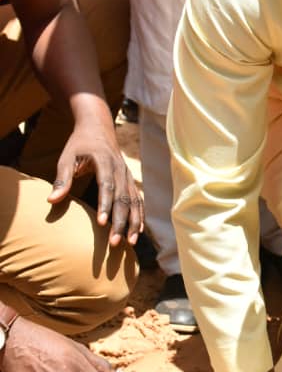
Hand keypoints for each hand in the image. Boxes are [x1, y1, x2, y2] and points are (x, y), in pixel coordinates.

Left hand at [47, 111, 143, 245]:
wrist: (98, 128)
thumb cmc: (80, 144)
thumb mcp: (67, 157)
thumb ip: (62, 179)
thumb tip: (51, 200)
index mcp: (104, 160)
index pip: (107, 185)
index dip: (105, 205)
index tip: (101, 223)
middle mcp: (120, 169)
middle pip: (123, 198)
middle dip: (120, 222)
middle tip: (113, 242)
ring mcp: (128, 176)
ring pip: (134, 202)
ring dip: (133, 223)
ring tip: (130, 243)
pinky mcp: (131, 182)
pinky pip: (138, 201)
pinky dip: (139, 217)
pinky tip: (138, 232)